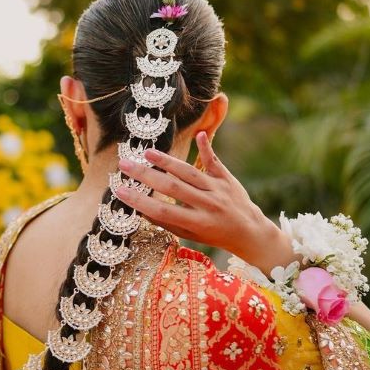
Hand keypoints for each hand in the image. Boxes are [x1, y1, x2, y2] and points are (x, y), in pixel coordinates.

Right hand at [115, 131, 295, 275]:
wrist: (249, 231)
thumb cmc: (213, 235)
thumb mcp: (190, 235)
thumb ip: (168, 222)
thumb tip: (141, 208)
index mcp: (198, 223)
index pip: (163, 211)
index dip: (140, 202)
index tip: (120, 191)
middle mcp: (208, 205)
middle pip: (173, 188)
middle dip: (146, 176)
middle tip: (125, 165)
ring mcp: (219, 189)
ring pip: (190, 172)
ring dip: (167, 161)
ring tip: (147, 153)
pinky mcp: (226, 178)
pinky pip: (214, 161)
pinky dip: (206, 148)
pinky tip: (198, 134)